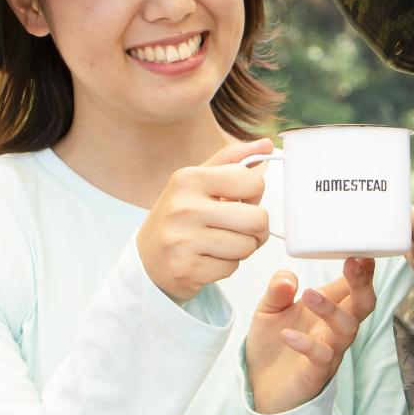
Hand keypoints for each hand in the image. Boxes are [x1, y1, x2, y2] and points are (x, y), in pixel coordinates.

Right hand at [136, 138, 272, 302]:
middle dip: (257, 228)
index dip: (254, 194)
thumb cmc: (181, 215)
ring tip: (221, 243)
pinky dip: (226, 266)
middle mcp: (183, 207)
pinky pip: (232, 268)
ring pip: (247, 246)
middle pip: (257, 219)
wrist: (147, 258)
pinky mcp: (185, 270)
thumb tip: (266, 144)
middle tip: (242, 229)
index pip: (253, 183)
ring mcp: (182, 241)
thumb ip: (233, 160)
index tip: (241, 200)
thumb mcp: (199, 180)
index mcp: (189, 178)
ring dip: (242, 248)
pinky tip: (208, 259)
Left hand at [246, 258, 376, 413]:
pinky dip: (306, 344)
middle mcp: (334, 328)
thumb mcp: (267, 309)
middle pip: (363, 305)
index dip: (362, 268)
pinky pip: (321, 357)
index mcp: (328, 307)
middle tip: (353, 262)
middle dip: (363, 283)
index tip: (361, 248)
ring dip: (332, 309)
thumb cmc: (272, 344)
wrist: (258, 386)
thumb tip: (288, 277)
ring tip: (309, 295)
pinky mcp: (315, 373)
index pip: (353, 285)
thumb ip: (277, 290)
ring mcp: (329, 351)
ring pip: (347, 329)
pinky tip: (287, 334)